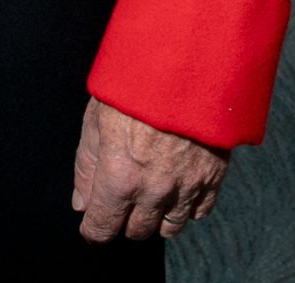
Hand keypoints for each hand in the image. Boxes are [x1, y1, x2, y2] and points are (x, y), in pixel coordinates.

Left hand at [72, 96, 227, 241]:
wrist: (187, 63)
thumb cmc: (135, 85)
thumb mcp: (96, 119)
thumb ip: (86, 167)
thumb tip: (82, 203)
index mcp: (119, 177)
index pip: (102, 228)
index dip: (93, 230)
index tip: (92, 226)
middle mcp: (153, 190)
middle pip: (136, 231)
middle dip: (124, 220)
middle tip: (122, 198)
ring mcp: (186, 186)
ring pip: (170, 228)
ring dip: (156, 217)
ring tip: (151, 194)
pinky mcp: (213, 177)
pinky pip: (199, 212)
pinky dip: (187, 206)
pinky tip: (177, 188)